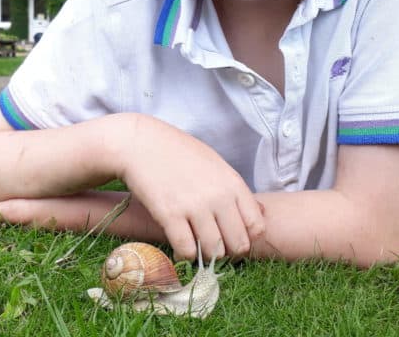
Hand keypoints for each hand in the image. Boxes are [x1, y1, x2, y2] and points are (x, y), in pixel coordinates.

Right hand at [118, 114, 264, 260]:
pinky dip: (186, 254)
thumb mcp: (214, 163)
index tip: (233, 238)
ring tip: (198, 248)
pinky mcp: (170, 215)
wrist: (140, 143)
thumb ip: (233, 188)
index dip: (247, 238)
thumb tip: (259, 212)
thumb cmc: (177, 151)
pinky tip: (180, 247)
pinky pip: (187, 249)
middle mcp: (218, 197)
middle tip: (215, 248)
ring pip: (214, 250)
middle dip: (228, 251)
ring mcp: (194, 207)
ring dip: (207, 255)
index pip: (256, 227)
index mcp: (233, 183)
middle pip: (238, 243)